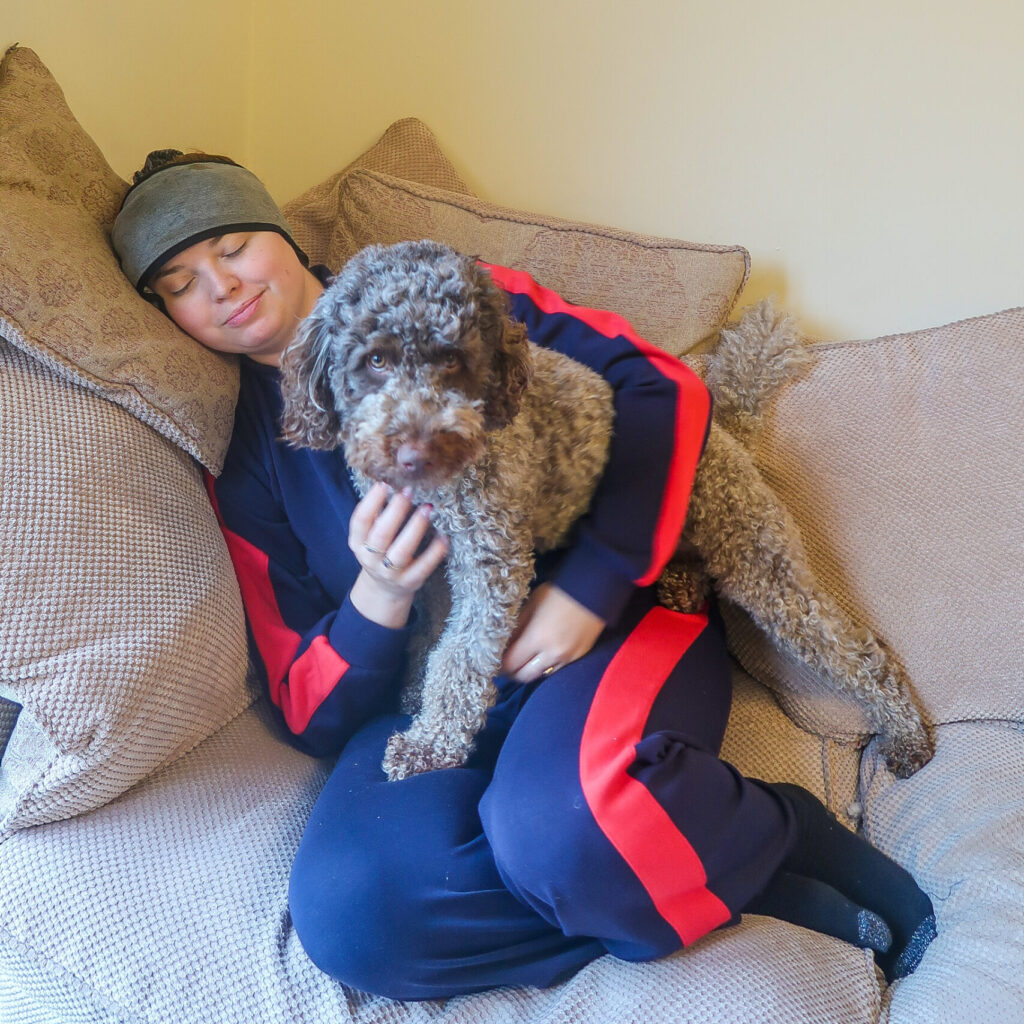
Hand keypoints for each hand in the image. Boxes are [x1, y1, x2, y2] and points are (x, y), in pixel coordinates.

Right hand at [348, 482, 448, 627]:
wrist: (384, 589)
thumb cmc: (380, 551)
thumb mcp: (369, 535)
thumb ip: (377, 513)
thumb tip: (393, 481)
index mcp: (357, 543)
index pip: (360, 521)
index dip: (371, 502)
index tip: (385, 484)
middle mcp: (371, 559)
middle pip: (381, 536)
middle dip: (395, 511)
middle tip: (409, 491)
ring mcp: (390, 573)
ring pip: (401, 552)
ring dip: (415, 528)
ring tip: (428, 508)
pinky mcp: (410, 582)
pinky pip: (424, 566)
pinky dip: (435, 551)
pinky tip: (444, 536)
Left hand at [501, 583, 605, 682]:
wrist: (594, 590)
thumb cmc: (560, 592)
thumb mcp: (533, 603)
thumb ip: (518, 625)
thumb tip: (507, 643)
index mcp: (537, 638)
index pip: (512, 664)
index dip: (502, 664)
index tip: (498, 659)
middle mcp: (552, 653)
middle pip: (525, 676)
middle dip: (514, 672)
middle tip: (509, 664)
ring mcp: (568, 658)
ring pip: (542, 675)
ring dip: (531, 670)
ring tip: (526, 660)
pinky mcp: (579, 657)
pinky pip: (557, 669)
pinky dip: (547, 665)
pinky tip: (544, 655)